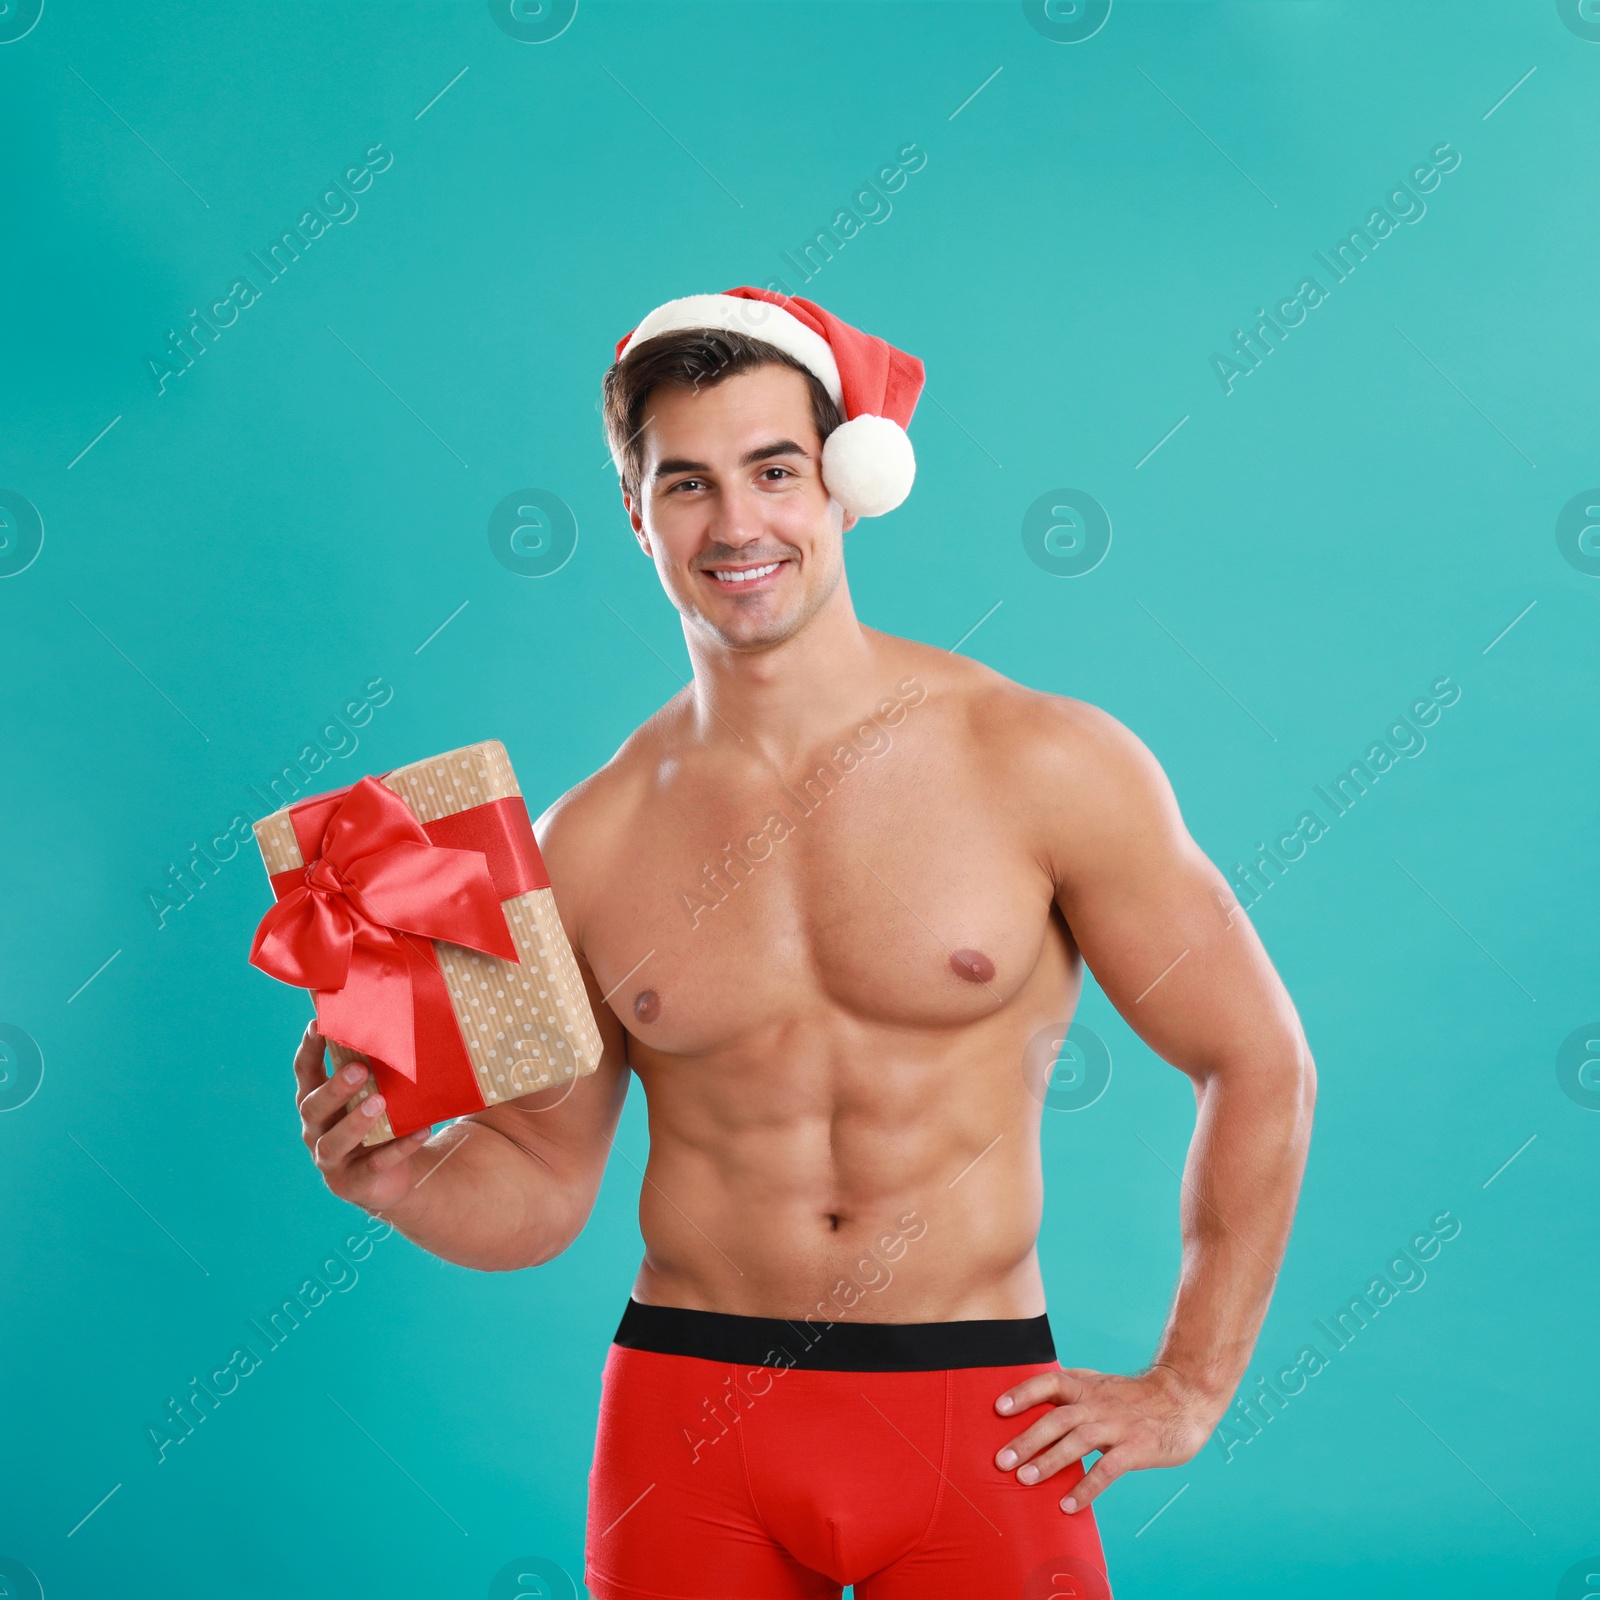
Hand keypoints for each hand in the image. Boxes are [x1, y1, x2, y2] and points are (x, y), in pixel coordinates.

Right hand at [293, 1021, 431, 1212]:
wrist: (392, 1177)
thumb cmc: (382, 1123)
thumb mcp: (378, 1093)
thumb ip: (385, 1066)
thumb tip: (422, 1021)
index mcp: (317, 1102)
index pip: (305, 1073)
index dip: (308, 1050)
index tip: (318, 1024)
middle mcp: (316, 1130)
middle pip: (313, 1107)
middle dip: (335, 1088)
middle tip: (359, 1069)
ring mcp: (331, 1160)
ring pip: (334, 1142)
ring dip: (356, 1121)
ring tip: (379, 1102)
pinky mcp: (354, 1183)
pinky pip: (375, 1165)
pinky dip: (398, 1148)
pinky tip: (420, 1131)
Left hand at [992, 1364, 1216, 1511]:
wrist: (1183, 1398)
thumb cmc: (1134, 1396)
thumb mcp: (1100, 1384)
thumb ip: (1071, 1390)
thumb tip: (1032, 1395)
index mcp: (1086, 1387)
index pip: (1049, 1382)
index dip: (1023, 1393)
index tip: (998, 1409)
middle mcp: (1097, 1403)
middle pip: (1056, 1418)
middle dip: (1027, 1439)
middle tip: (1001, 1461)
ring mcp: (1117, 1425)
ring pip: (1077, 1441)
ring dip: (1049, 1461)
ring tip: (1024, 1480)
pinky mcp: (1136, 1448)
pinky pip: (1107, 1470)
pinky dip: (1086, 1488)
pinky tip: (1067, 1505)